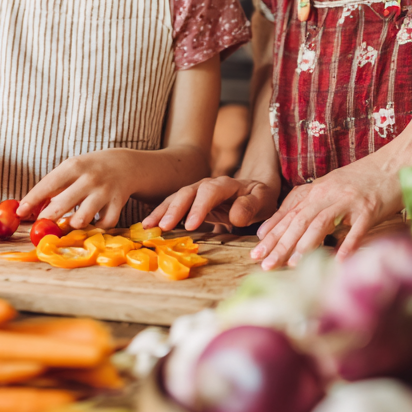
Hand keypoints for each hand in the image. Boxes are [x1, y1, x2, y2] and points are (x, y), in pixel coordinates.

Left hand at [17, 150, 138, 228]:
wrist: (124, 165)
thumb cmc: (89, 169)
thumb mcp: (71, 169)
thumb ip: (52, 187)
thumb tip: (27, 209)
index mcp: (74, 166)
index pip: (49, 184)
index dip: (33, 199)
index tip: (20, 212)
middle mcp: (89, 178)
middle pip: (63, 204)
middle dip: (48, 218)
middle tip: (40, 226)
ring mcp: (105, 192)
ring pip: (82, 218)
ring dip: (72, 225)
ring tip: (69, 223)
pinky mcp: (118, 204)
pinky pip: (103, 225)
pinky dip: (94, 228)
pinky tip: (91, 224)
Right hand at [143, 176, 278, 231]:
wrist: (255, 192)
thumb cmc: (260, 198)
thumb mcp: (264, 201)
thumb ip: (250, 206)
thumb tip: (235, 216)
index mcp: (226, 184)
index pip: (209, 192)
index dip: (198, 207)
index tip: (190, 225)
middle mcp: (207, 185)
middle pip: (187, 193)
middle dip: (173, 209)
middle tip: (162, 227)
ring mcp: (197, 192)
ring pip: (176, 198)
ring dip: (162, 211)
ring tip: (148, 226)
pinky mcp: (191, 202)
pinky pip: (174, 206)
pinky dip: (161, 214)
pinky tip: (149, 225)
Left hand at [250, 156, 403, 268]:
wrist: (395, 162)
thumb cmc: (363, 179)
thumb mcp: (330, 187)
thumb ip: (308, 203)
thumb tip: (283, 225)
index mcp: (316, 189)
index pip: (288, 212)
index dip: (271, 232)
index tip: (256, 250)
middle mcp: (328, 193)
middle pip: (298, 220)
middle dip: (280, 244)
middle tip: (264, 264)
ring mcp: (348, 201)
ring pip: (320, 223)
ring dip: (305, 245)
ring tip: (291, 265)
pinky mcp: (370, 209)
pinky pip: (356, 230)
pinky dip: (347, 246)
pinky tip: (338, 262)